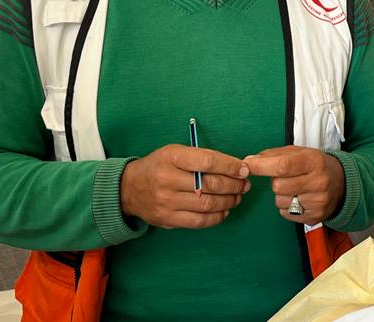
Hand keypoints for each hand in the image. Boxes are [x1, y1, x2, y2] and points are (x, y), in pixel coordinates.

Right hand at [120, 144, 250, 228]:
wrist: (128, 188)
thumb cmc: (159, 166)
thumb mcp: (174, 152)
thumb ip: (201, 158)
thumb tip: (234, 167)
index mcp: (171, 157)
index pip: (208, 161)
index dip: (230, 166)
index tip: (244, 170)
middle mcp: (167, 179)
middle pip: (211, 184)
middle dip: (234, 185)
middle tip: (244, 185)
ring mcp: (167, 202)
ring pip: (208, 204)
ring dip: (229, 201)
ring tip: (237, 197)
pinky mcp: (168, 219)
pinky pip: (200, 221)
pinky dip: (217, 217)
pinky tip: (224, 210)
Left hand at [244, 146, 345, 224]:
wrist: (342, 183)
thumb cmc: (315, 165)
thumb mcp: (300, 152)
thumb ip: (274, 155)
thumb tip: (250, 161)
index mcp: (314, 161)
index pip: (283, 166)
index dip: (262, 166)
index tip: (247, 165)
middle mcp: (318, 182)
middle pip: (278, 186)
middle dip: (276, 182)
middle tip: (287, 177)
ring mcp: (318, 201)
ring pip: (280, 201)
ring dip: (281, 195)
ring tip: (295, 188)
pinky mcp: (315, 217)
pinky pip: (286, 214)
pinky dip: (287, 207)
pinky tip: (299, 198)